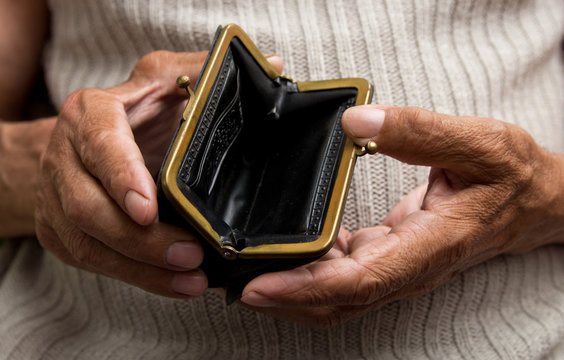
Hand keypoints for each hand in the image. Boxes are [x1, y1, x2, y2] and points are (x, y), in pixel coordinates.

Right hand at [35, 50, 283, 296]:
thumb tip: (272, 65)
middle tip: (190, 255)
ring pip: (89, 242)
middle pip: (88, 206)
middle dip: (140, 239)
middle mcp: (66, 154)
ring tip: (191, 279)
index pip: (100, 142)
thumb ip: (207, 72)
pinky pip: (94, 262)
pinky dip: (137, 278)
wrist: (85, 140)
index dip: (121, 176)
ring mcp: (58, 196)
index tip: (149, 208)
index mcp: (91, 113)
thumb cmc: (135, 111)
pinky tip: (174, 284)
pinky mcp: (62, 229)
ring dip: (141, 267)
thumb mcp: (166, 81)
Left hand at [240, 105, 563, 326]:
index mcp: (429, 245)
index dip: (306, 287)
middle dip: (284, 298)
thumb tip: (356, 122)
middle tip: (231, 281)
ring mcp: (400, 268)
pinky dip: (312, 272)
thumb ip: (419, 131)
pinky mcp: (393, 259)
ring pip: (339, 296)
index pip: (359, 279)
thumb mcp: (479, 142)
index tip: (259, 285)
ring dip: (293, 291)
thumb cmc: (511, 177)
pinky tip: (289, 251)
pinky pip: (346, 276)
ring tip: (247, 270)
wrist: (534, 203)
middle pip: (338, 300)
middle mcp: (409, 268)